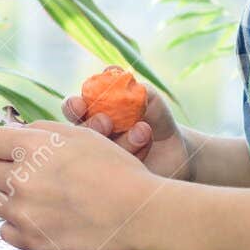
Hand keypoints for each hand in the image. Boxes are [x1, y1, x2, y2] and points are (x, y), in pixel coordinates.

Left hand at [0, 120, 157, 249]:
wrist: (138, 214)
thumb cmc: (115, 169)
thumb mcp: (81, 135)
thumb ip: (42, 130)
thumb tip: (14, 132)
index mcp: (31, 147)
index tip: (8, 148)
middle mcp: (21, 178)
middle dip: (5, 169)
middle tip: (31, 173)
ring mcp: (23, 212)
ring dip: (13, 197)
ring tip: (42, 197)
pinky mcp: (30, 240)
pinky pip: (5, 230)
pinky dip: (19, 225)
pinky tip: (42, 218)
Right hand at [62, 71, 194, 181]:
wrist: (177, 149)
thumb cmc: (155, 118)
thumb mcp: (148, 99)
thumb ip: (130, 86)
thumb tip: (109, 70)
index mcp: (91, 114)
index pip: (73, 109)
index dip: (72, 107)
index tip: (80, 104)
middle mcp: (90, 139)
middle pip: (77, 134)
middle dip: (91, 125)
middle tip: (107, 121)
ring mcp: (100, 161)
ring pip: (99, 152)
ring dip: (122, 139)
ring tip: (144, 130)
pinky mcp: (113, 179)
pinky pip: (118, 168)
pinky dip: (134, 152)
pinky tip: (147, 143)